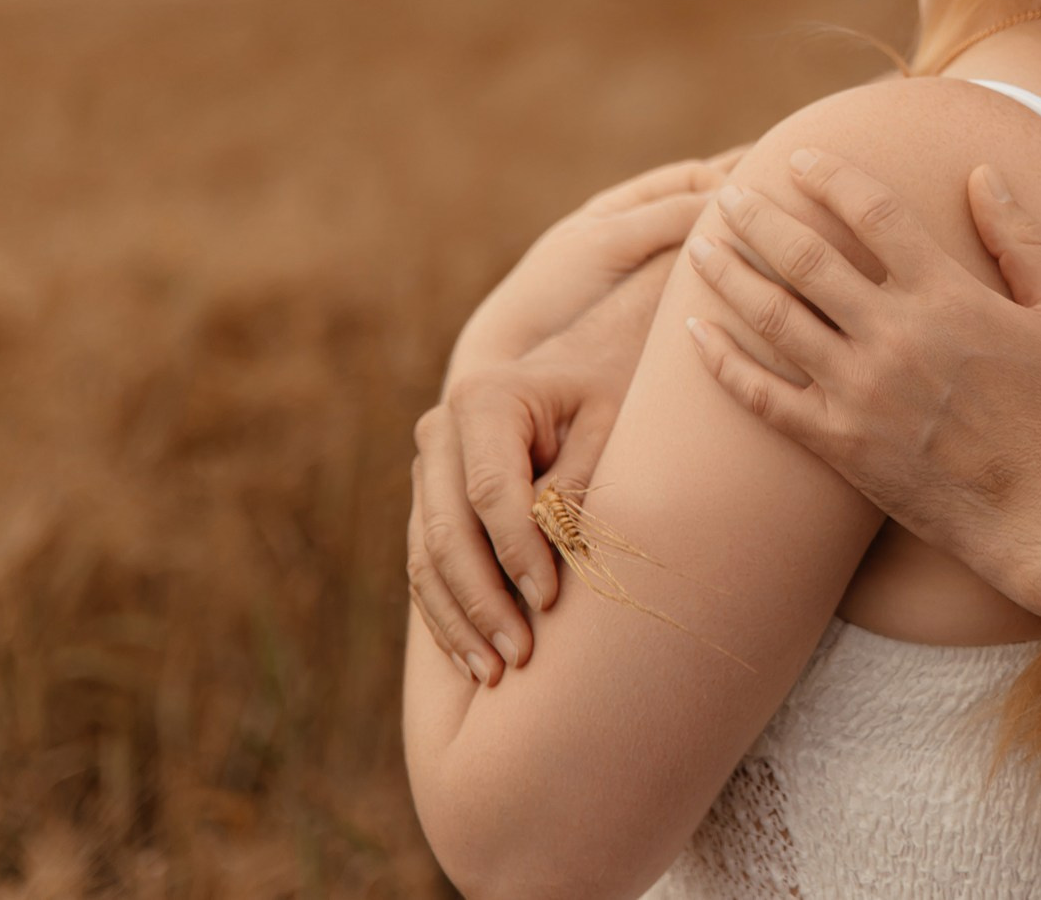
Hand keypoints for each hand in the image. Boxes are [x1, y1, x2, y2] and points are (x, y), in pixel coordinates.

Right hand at [408, 149, 740, 686]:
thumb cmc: (613, 391)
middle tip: (516, 659)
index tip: (549, 602)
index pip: (491, 490)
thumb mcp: (615, 421)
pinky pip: (425, 563)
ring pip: (427, 556)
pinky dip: (446, 612)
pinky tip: (470, 656)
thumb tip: (555, 549)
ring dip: (458, 621)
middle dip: (481, 602)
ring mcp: (429, 467)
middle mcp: (441, 430)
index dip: (517, 551)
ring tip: (494, 674)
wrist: (585, 365)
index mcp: (486, 399)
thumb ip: (582, 479)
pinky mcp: (430, 499)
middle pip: (447, 531)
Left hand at [680, 151, 1040, 593]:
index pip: (874, 211)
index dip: (831, 177)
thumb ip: (1022, 237)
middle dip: (759, 218)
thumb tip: (982, 173)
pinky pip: (763, 397)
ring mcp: (859, 392)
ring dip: (730, 277)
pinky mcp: (838, 444)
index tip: (799, 159)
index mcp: (946, 295)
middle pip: (806, 258)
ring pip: (773, 319)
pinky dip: (722, 363)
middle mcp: (893, 336)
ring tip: (701, 249)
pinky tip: (693, 335)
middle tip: (728, 196)